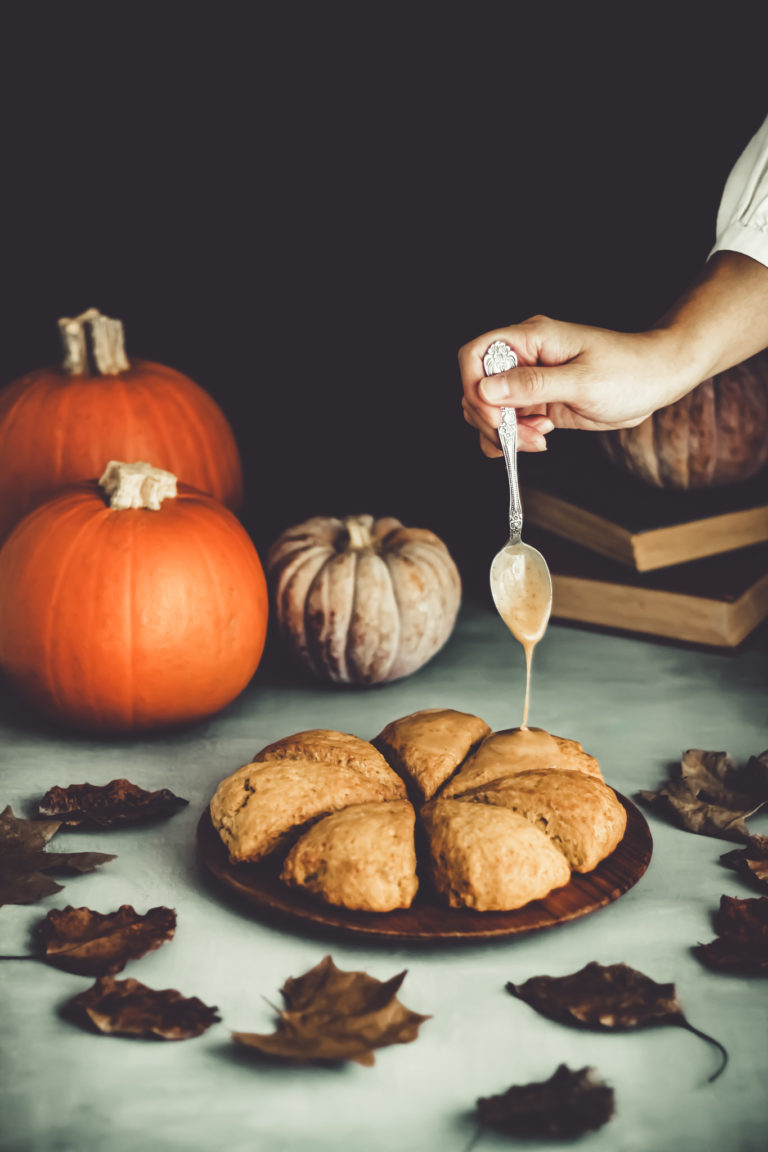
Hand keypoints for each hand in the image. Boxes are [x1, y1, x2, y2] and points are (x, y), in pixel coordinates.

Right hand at [460, 254, 767, 456]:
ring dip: (504, 434)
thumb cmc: (630, 370)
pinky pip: (508, 424)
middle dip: (491, 420)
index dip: (473, 387)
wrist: (658, 380)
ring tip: (536, 440)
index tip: (494, 416)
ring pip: (489, 411)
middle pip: (476, 389)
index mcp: (530, 339)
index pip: (475, 355)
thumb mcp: (582, 380)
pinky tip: (537, 440)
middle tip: (521, 437)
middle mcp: (524, 359)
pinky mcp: (538, 404)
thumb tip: (486, 390)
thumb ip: (532, 385)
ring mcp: (529, 382)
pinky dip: (513, 439)